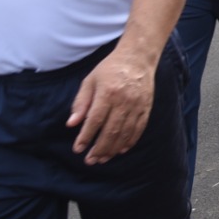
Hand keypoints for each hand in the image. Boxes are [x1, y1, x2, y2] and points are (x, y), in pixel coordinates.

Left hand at [67, 49, 157, 164]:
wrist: (138, 58)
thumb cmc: (110, 69)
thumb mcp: (90, 81)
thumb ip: (81, 103)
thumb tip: (71, 124)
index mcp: (107, 93)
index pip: (95, 120)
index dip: (86, 137)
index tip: (78, 149)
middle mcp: (124, 101)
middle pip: (111, 131)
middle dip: (99, 148)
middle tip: (90, 160)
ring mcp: (137, 105)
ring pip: (125, 133)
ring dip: (113, 149)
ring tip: (102, 159)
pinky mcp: (146, 108)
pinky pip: (139, 129)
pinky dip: (130, 142)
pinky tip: (120, 150)